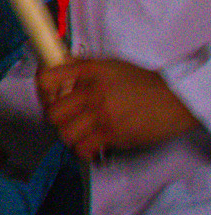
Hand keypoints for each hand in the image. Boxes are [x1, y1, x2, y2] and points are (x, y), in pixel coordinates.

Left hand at [39, 58, 201, 159]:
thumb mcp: (108, 65)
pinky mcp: (113, 135)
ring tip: (79, 132)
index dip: (42, 91)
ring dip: (69, 136)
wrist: (173, 98)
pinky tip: (91, 144)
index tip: (49, 97)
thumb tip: (53, 69)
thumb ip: (79, 67)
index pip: (46, 79)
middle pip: (52, 113)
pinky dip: (83, 150)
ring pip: (65, 134)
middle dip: (56, 118)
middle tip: (66, 119)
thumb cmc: (140, 81)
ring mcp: (101, 115)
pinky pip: (84, 149)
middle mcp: (91, 92)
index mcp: (87, 71)